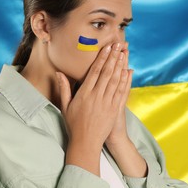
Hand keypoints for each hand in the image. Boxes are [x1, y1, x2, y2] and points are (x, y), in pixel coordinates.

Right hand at [56, 42, 128, 174]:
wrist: (86, 143)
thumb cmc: (74, 124)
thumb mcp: (65, 106)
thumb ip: (64, 88)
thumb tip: (59, 73)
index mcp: (84, 94)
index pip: (95, 72)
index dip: (102, 58)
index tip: (107, 48)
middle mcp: (97, 96)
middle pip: (107, 73)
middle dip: (114, 57)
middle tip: (119, 44)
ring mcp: (107, 103)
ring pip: (116, 80)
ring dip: (120, 65)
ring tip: (124, 53)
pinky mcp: (115, 110)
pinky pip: (121, 92)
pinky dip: (125, 81)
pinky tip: (128, 71)